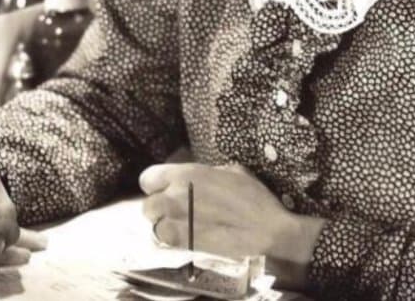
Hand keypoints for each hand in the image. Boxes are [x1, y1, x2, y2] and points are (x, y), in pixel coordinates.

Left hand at [139, 162, 323, 284]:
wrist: (266, 228)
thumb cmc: (252, 196)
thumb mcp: (229, 172)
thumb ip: (203, 174)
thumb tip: (195, 179)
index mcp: (185, 174)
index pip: (147, 178)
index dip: (156, 185)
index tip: (165, 189)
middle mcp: (174, 196)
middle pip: (148, 205)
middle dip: (159, 208)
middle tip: (174, 211)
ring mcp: (178, 222)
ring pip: (155, 225)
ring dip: (165, 225)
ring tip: (182, 226)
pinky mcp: (185, 243)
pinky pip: (166, 241)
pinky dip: (173, 240)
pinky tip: (188, 237)